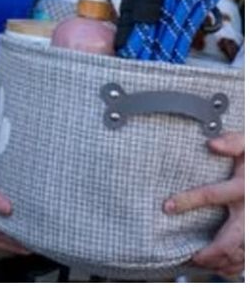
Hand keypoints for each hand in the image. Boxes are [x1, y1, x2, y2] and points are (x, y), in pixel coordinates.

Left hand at [163, 132, 243, 278]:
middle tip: (191, 255)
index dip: (188, 201)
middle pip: (233, 238)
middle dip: (212, 250)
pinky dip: (235, 267)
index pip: (213, 195)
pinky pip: (248, 258)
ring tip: (198, 261)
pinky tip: (219, 266)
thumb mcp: (249, 145)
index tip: (166, 207)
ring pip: (243, 253)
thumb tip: (212, 143)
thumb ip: (233, 142)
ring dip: (222, 261)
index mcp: (244, 187)